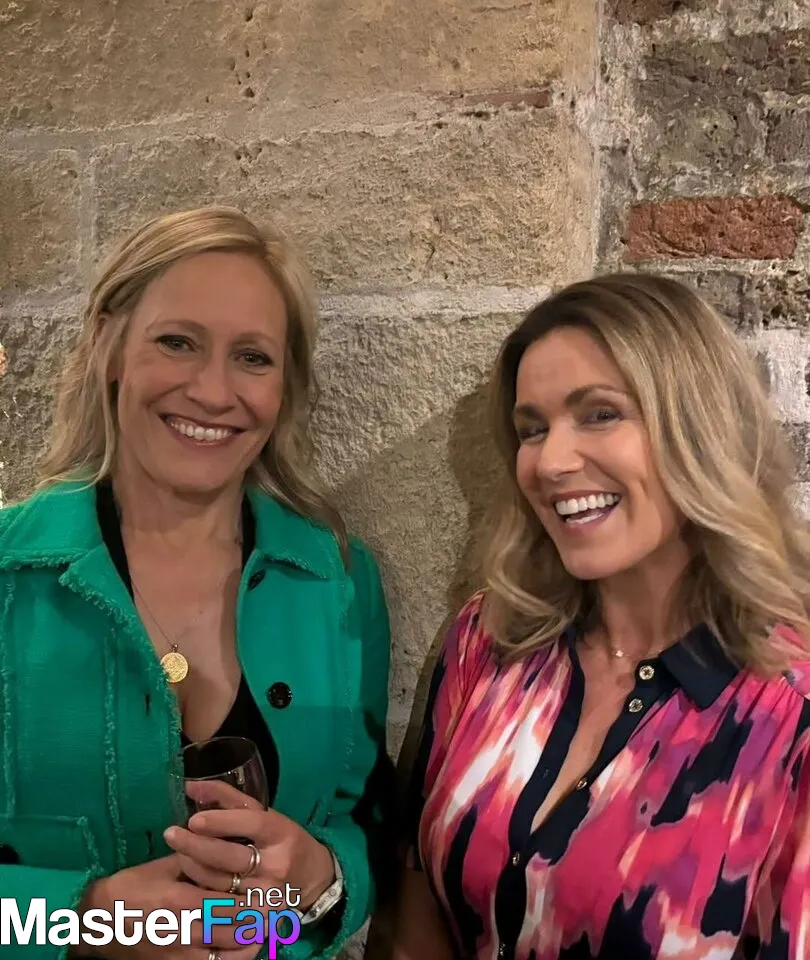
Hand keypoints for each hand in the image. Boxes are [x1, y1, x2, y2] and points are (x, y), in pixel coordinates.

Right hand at [70, 853, 258, 957]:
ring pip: (229, 949)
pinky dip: (234, 958)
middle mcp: (185, 929)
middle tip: (278, 905)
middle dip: (259, 916)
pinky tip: (245, 947)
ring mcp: (181, 952)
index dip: (255, 895)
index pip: (230, 898)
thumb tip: (226, 844)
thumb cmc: (132, 887)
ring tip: (267, 925)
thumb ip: (196, 858)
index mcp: (182, 899)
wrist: (97, 922)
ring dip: (251, 938)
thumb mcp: (164, 866)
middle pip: (235, 926)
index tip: (273, 886)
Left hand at [164, 781, 335, 911]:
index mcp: (282, 834)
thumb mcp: (265, 815)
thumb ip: (229, 799)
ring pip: (218, 882)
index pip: (252, 824)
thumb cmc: (282, 840)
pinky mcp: (257, 917)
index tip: (194, 819)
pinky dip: (200, 890)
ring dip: (192, 866)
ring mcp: (266, 894)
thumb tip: (191, 786)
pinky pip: (219, 905)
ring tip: (178, 852)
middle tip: (171, 834)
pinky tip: (187, 879)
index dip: (222, 821)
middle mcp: (277, 864)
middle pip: (229, 856)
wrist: (312, 880)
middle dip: (195, 845)